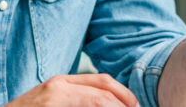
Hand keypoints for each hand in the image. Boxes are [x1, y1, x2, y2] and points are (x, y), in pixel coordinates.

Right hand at [5, 73, 138, 106]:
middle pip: (105, 93)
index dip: (125, 95)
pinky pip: (87, 106)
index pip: (103, 82)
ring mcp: (54, 100)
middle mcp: (59, 87)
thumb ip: (75, 98)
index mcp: (61, 82)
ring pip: (99, 102)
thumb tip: (108, 102)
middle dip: (125, 105)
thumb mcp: (50, 101)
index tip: (135, 106)